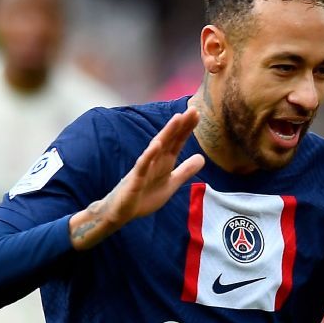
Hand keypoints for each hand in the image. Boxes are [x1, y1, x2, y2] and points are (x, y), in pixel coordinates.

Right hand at [70, 108, 205, 248]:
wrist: (121, 212)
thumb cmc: (144, 196)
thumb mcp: (171, 184)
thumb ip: (185, 171)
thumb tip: (202, 158)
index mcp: (164, 162)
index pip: (177, 142)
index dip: (186, 129)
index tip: (197, 114)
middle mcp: (154, 161)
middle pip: (169, 140)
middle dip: (180, 125)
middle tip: (192, 110)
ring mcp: (144, 168)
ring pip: (156, 148)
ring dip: (167, 133)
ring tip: (177, 119)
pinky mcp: (134, 180)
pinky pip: (142, 166)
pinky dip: (149, 155)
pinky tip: (157, 145)